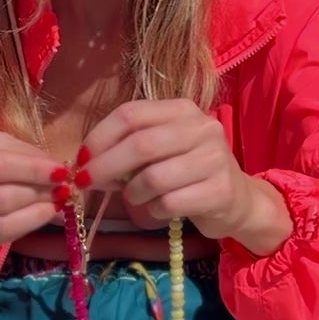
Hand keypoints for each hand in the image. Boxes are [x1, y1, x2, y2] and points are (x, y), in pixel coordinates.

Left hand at [78, 99, 253, 239]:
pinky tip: (158, 209)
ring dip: (133, 193)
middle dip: (105, 166)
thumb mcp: (162, 150)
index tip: (81, 159)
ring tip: (135, 198)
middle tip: (86, 183)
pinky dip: (153, 210)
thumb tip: (86, 164)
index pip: (131, 114)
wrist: (237, 200)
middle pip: (140, 144)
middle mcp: (203, 128)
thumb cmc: (188, 173)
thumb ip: (129, 149)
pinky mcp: (220, 191)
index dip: (100, 137)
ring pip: (153, 177)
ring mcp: (215, 159)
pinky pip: (169, 203)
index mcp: (183, 109)